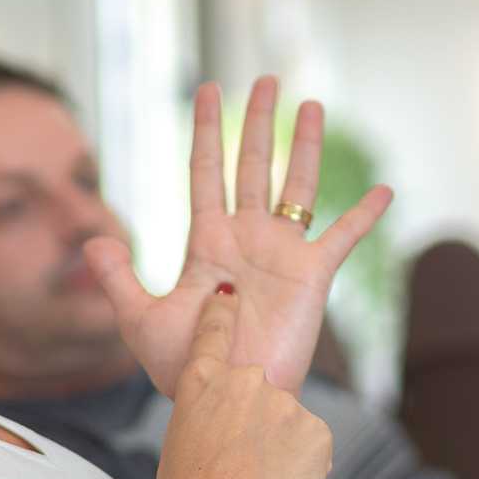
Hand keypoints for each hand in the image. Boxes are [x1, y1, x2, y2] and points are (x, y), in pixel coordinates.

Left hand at [84, 77, 391, 395]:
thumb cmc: (187, 369)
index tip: (207, 89)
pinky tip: (384, 192)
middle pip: (252, 165)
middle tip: (265, 79)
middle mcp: (247, 238)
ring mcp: (281, 253)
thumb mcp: (141, 320)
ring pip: (295, 186)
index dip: (205, 130)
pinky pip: (342, 237)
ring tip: (310, 104)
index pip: (205, 171)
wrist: (229, 399)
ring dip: (303, 145)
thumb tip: (93, 239)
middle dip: (257, 122)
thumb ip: (118, 278)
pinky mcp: (312, 275)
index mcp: (207, 241)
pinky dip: (364, 215)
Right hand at [154, 288, 331, 478]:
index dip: (222, 312)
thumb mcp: (181, 447)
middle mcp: (244, 380)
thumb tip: (231, 428)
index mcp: (201, 383)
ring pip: (287, 426)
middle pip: (258, 397)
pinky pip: (311, 447)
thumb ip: (210, 421)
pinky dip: (302, 468)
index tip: (230, 293)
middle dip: (255, 429)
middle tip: (239, 471)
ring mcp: (283, 402)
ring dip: (278, 453)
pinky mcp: (316, 427)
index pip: (213, 332)